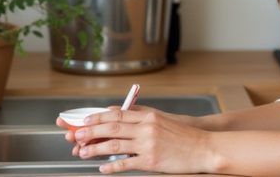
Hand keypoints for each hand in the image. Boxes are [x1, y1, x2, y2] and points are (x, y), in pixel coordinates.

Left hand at [62, 105, 214, 174]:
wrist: (203, 147)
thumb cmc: (183, 134)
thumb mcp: (161, 118)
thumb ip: (138, 113)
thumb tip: (116, 110)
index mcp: (147, 116)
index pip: (116, 115)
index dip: (97, 118)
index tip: (84, 121)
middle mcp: (146, 128)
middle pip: (112, 128)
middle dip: (90, 132)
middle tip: (76, 136)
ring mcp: (148, 144)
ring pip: (115, 146)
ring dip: (96, 149)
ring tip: (83, 153)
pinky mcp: (152, 160)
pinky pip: (126, 163)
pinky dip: (112, 166)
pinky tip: (102, 168)